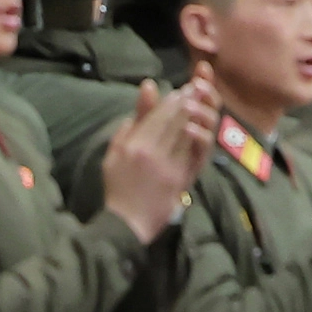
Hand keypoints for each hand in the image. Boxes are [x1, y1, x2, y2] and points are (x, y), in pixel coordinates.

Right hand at [98, 76, 220, 241]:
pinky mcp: (179, 179)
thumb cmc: (117, 188)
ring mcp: (167, 166)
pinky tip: (199, 128)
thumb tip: (135, 114)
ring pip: (184, 134)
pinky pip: (189, 153)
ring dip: (193, 117)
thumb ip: (124, 131)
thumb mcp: (112, 156)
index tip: (180, 90)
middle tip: (195, 89)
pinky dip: (196, 138)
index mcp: (133, 146)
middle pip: (173, 121)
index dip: (170, 101)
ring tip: (200, 103)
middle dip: (185, 103)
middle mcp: (151, 152)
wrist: (127, 222)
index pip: (156, 116)